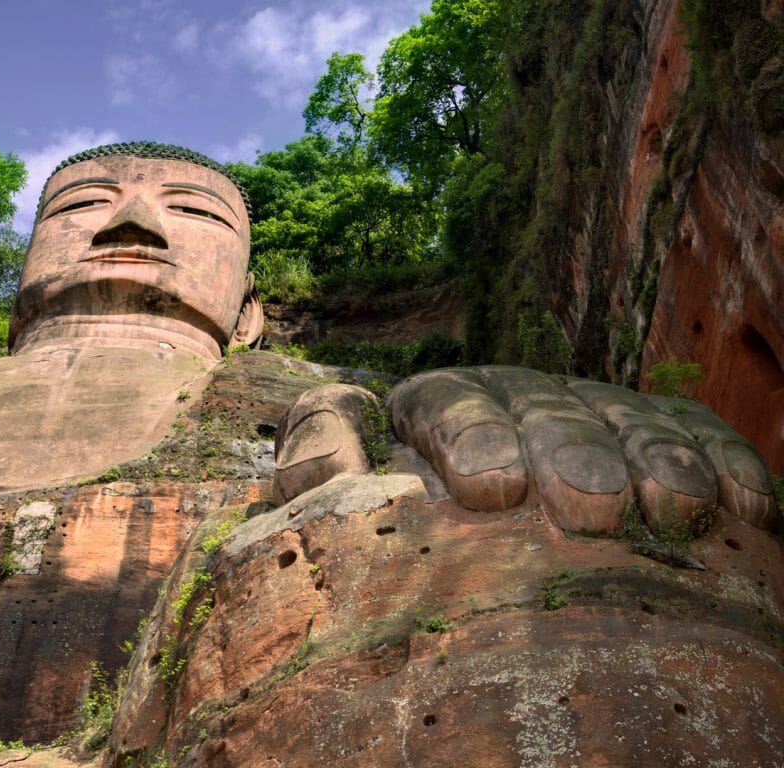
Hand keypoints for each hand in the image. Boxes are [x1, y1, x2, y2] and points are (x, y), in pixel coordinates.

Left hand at [273, 366, 776, 534]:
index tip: (492, 488)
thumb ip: (325, 469)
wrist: (483, 548)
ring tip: (672, 507)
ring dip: (651, 460)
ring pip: (623, 420)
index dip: (471, 434)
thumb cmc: (404, 533)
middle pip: (544, 409)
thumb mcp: (345, 503)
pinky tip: (742, 505)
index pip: (448, 402)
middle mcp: (515, 402)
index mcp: (438, 409)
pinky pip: (693, 436)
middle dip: (569, 449)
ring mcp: (588, 415)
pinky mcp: (654, 436)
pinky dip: (718, 464)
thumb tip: (317, 465)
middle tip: (590, 503)